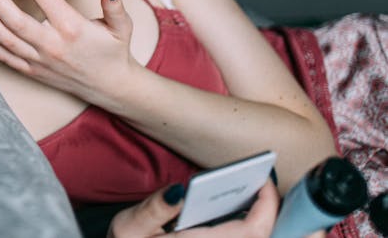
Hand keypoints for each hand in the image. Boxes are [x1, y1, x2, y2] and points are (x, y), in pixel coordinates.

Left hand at [0, 0, 137, 104]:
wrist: (111, 88)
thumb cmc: (115, 51)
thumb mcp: (122, 27)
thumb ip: (115, 6)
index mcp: (72, 28)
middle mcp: (53, 45)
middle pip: (16, 20)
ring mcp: (40, 60)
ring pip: (6, 38)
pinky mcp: (32, 70)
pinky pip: (4, 56)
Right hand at [109, 181, 281, 237]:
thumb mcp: (131, 227)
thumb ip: (156, 209)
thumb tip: (181, 190)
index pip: (252, 231)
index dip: (267, 205)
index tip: (263, 179)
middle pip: (262, 237)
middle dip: (279, 216)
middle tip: (274, 188)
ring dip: (270, 223)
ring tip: (270, 198)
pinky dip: (255, 227)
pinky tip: (251, 211)